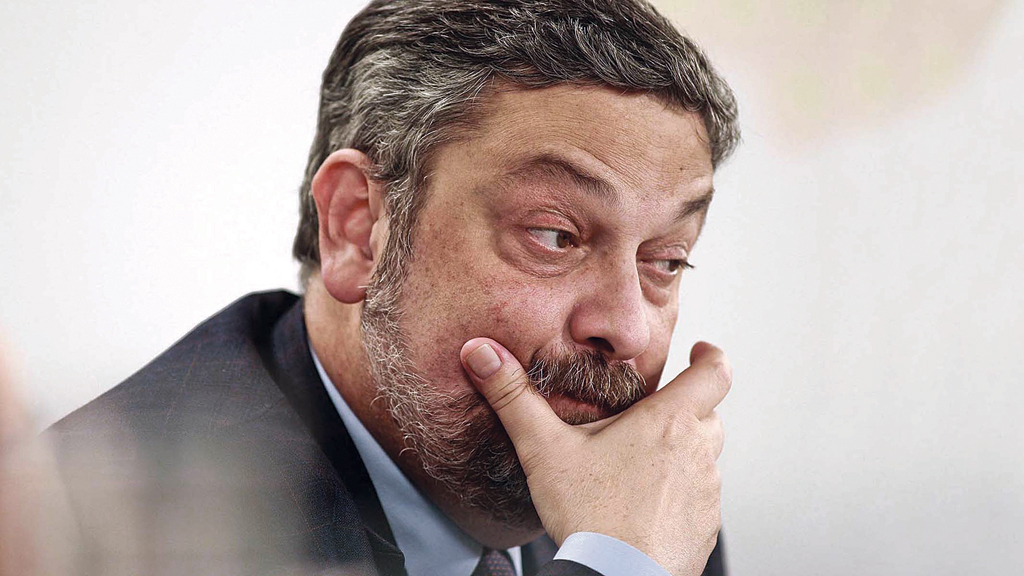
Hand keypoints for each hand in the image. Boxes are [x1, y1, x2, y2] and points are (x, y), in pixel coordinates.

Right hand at [460, 339, 729, 575]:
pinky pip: (700, 499)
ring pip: (705, 459)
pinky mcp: (705, 528)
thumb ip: (514, 397)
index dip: (710, 356)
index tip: (700, 352)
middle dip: (686, 409)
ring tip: (640, 465)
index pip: (714, 372)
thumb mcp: (544, 448)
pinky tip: (645, 505)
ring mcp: (706, 493)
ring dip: (682, 454)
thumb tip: (482, 354)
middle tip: (652, 416)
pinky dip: (680, 495)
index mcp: (668, 421)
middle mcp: (698, 453)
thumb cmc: (590, 515)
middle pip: (709, 415)